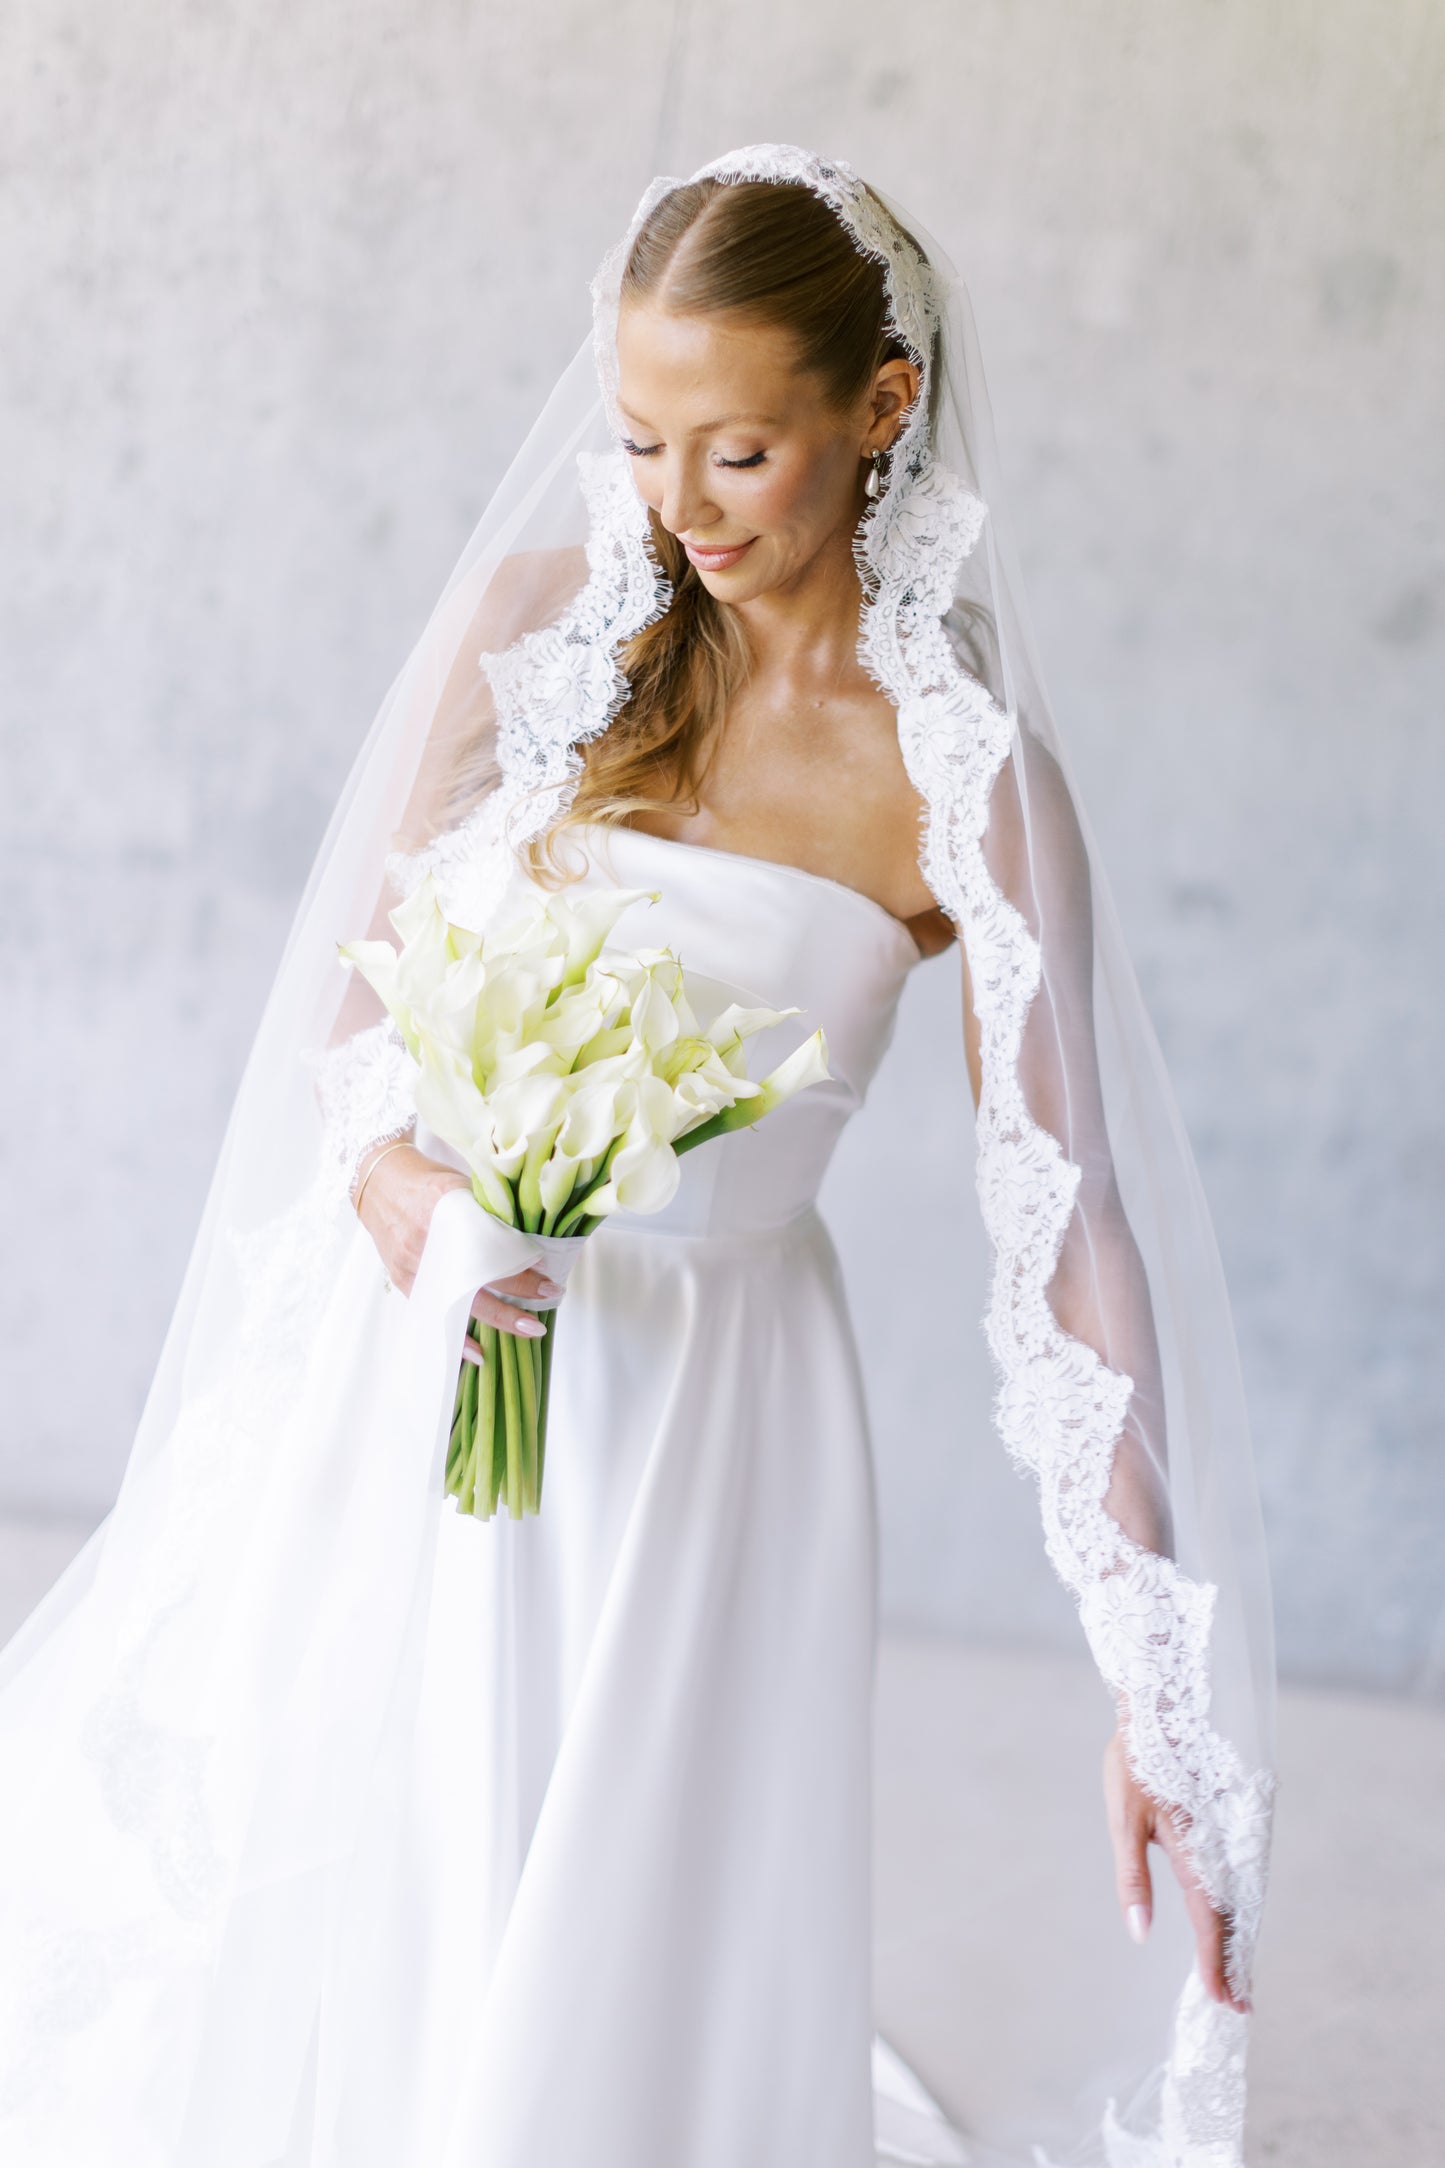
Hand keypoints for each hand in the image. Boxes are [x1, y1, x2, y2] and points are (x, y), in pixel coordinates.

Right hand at [353, 1140, 563, 1344]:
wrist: (381, 1182)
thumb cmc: (429, 1181)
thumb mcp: (462, 1185)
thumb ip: (490, 1210)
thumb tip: (532, 1240)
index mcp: (444, 1210)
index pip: (489, 1249)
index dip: (520, 1268)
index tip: (548, 1278)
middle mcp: (426, 1241)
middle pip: (475, 1281)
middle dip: (512, 1301)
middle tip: (543, 1312)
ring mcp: (411, 1264)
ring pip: (456, 1302)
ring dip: (494, 1320)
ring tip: (524, 1332)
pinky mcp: (402, 1278)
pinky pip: (432, 1312)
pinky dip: (455, 1335)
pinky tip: (477, 1353)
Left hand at [1103, 1729, 1250, 2015]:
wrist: (1156, 1713)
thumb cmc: (1135, 1765)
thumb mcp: (1124, 1822)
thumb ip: (1133, 1878)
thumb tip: (1140, 1932)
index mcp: (1193, 1850)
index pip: (1208, 1919)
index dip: (1214, 1962)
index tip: (1223, 2000)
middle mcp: (1215, 1847)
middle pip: (1229, 1915)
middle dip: (1232, 1961)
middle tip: (1239, 2005)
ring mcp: (1221, 1837)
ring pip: (1234, 1898)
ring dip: (1235, 1938)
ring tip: (1236, 1978)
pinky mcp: (1218, 1828)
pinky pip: (1231, 1878)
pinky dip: (1231, 1910)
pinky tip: (1228, 1928)